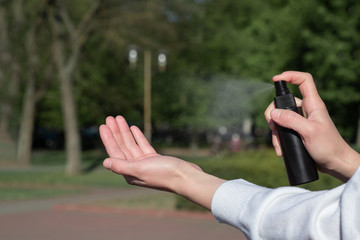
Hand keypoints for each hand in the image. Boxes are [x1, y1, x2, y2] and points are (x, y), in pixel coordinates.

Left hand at [99, 116, 224, 208]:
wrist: (186, 177)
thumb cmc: (164, 174)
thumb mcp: (140, 169)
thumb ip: (122, 166)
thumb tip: (104, 162)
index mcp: (129, 173)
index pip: (115, 152)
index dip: (108, 138)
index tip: (103, 125)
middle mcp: (135, 168)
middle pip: (122, 147)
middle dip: (115, 132)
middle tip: (110, 117)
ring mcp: (145, 163)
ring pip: (131, 144)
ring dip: (125, 131)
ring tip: (119, 118)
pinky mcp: (155, 159)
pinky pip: (142, 145)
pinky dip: (138, 136)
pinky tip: (133, 127)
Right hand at [265, 71, 359, 181]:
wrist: (335, 164)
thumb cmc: (329, 146)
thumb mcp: (309, 132)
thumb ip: (291, 120)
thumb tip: (274, 113)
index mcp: (313, 104)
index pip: (304, 81)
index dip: (290, 76)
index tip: (276, 79)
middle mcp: (306, 110)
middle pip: (284, 101)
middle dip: (273, 113)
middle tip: (273, 126)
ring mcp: (301, 121)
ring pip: (280, 117)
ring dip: (275, 130)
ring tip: (278, 144)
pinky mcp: (297, 131)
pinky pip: (282, 130)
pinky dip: (278, 138)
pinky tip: (280, 149)